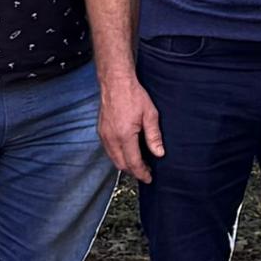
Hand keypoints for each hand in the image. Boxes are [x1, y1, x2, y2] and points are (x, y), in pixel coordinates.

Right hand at [97, 69, 162, 183]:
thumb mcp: (150, 114)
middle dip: (134, 171)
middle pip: (121, 165)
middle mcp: (111, 138)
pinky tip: (128, 152)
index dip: (142, 173)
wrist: (115, 82)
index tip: (149, 178)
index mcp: (125, 135)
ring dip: (125, 165)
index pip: (133, 163)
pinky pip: (109, 151)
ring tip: (139, 164)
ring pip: (113, 159)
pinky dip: (118, 156)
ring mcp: (104, 135)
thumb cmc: (133, 95)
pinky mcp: (101, 131)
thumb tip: (159, 154)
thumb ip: (154, 136)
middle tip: (146, 172)